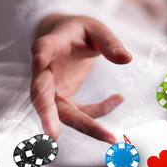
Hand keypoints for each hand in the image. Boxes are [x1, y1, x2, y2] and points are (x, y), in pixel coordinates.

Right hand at [30, 15, 131, 142]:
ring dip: (83, 126)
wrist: (66, 40)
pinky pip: (79, 113)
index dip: (41, 53)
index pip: (43, 47)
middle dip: (47, 114)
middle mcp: (45, 70)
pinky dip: (99, 112)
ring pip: (61, 112)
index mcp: (52, 44)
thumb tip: (126, 58)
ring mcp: (52, 88)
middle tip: (52, 134)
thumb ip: (109, 42)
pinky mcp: (63, 100)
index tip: (39, 60)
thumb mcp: (96, 29)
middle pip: (41, 93)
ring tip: (109, 136)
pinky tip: (118, 98)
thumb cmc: (79, 32)